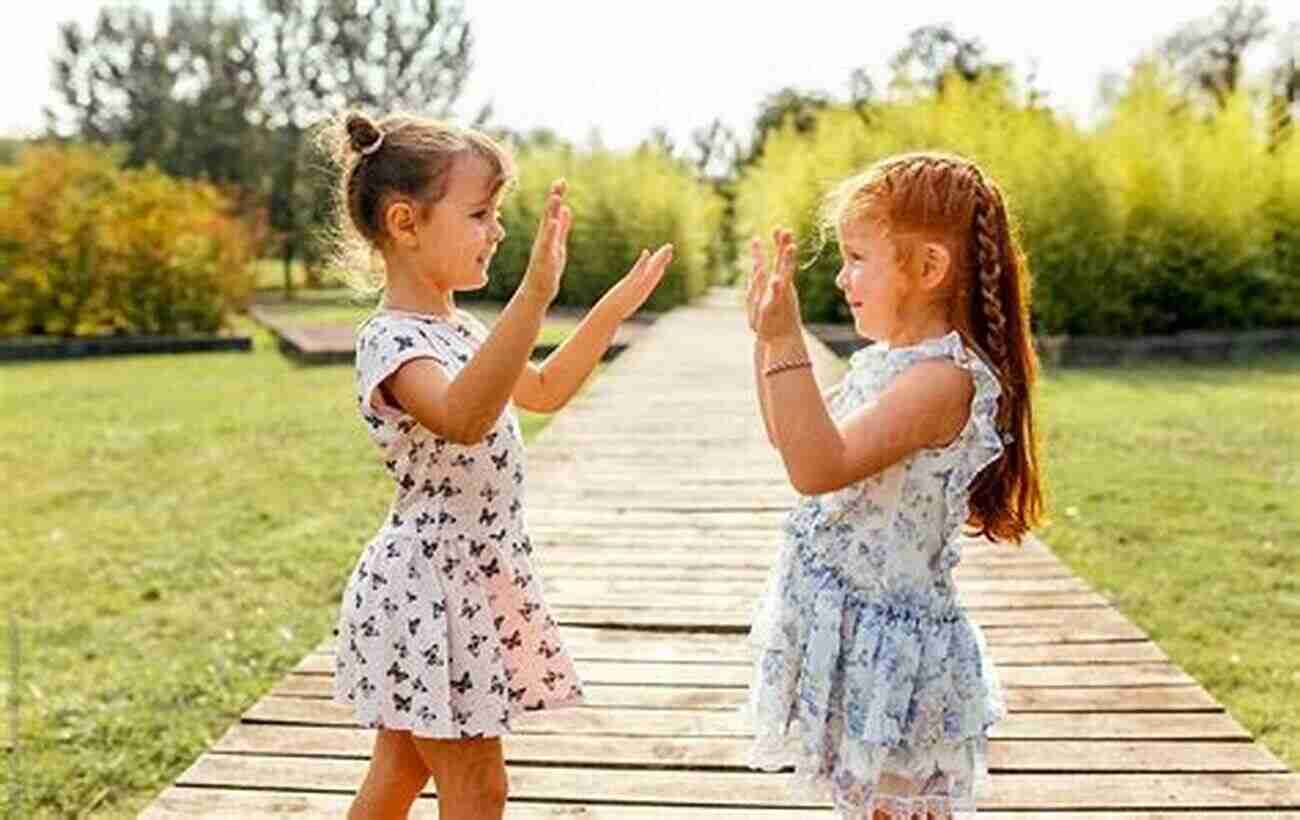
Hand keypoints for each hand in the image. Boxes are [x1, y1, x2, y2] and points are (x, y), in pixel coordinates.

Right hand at [522, 179, 571, 304]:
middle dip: (554, 198)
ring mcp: (543, 249)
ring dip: (551, 212)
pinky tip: (554, 223)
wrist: (538, 290)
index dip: (557, 196)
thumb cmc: (548, 268)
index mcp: (548, 235)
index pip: (553, 212)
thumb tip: (566, 209)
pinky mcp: (544, 260)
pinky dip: (550, 233)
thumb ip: (562, 228)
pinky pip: (547, 244)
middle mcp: (544, 238)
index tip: (562, 180)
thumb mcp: (559, 244)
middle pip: (549, 215)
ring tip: (556, 198)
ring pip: (547, 227)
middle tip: (560, 182)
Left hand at [598, 244, 673, 320]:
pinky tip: (646, 252)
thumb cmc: (612, 313)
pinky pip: (638, 271)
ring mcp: (637, 286)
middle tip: (669, 247)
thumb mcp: (621, 306)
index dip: (659, 268)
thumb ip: (624, 301)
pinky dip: (643, 262)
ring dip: (659, 258)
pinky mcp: (629, 284)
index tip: (665, 259)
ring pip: (652, 269)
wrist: (608, 316)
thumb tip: (622, 303)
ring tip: (667, 247)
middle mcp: (642, 289)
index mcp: (641, 293)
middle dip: (663, 259)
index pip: (653, 278)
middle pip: (656, 271)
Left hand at [750, 228, 802, 341]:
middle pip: (783, 263)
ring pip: (784, 275)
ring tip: (791, 246)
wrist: (778, 341)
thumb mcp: (758, 298)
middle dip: (784, 246)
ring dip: (787, 261)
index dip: (779, 244)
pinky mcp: (773, 308)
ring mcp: (778, 297)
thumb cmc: (769, 321)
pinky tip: (776, 278)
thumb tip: (755, 269)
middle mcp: (780, 288)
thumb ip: (757, 283)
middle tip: (786, 229)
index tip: (778, 228)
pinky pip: (775, 297)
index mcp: (777, 283)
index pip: (778, 260)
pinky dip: (776, 288)